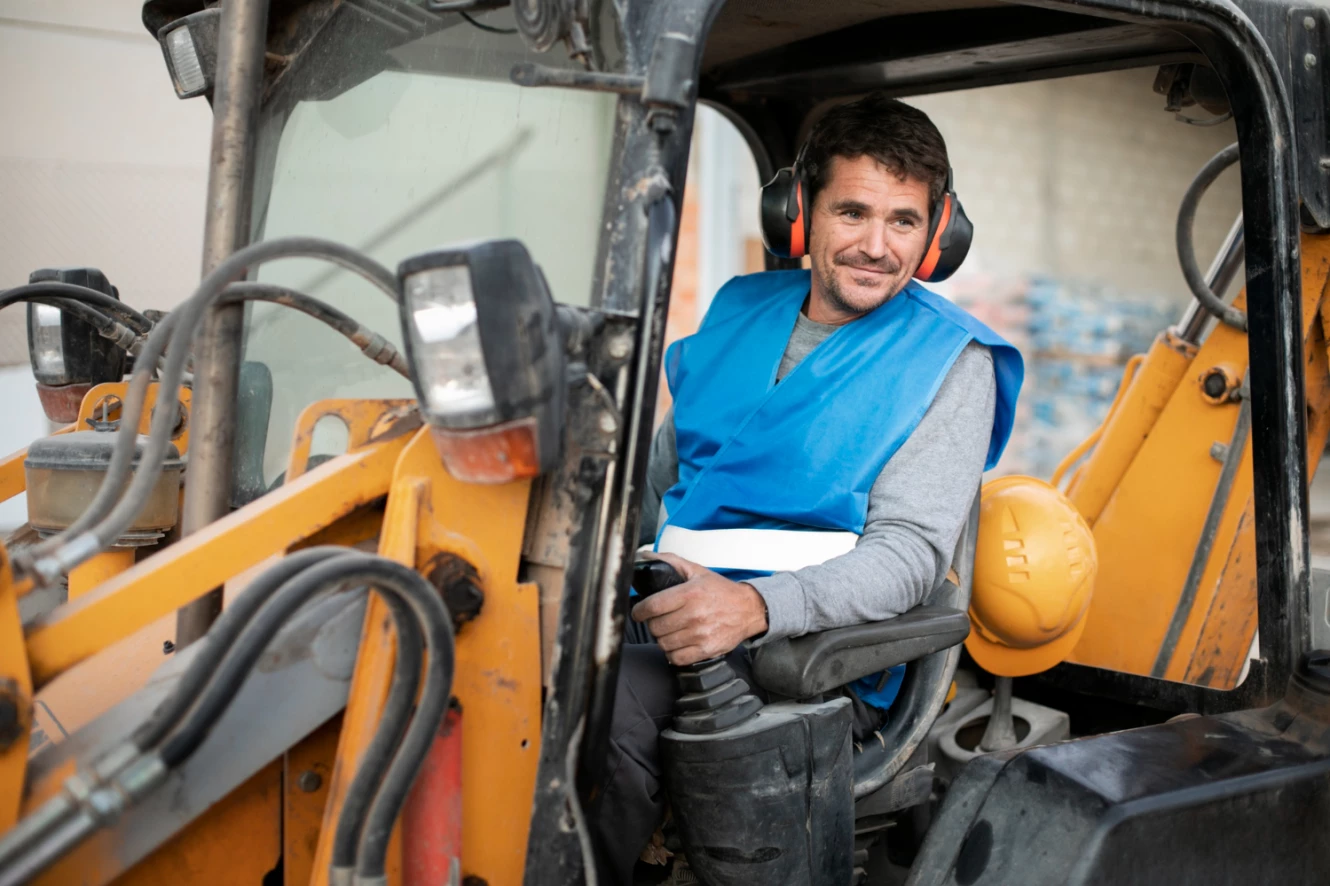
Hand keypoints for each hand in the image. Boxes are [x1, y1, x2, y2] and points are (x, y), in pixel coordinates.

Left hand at [631, 552, 767, 665]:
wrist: (749, 609)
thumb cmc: (721, 591)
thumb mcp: (697, 572)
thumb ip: (671, 562)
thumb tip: (645, 556)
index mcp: (690, 594)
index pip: (653, 606)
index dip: (639, 611)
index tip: (638, 613)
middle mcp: (694, 615)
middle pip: (656, 627)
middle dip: (653, 623)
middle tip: (659, 620)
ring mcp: (701, 634)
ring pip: (664, 643)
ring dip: (663, 638)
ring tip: (669, 631)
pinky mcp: (706, 650)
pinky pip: (676, 658)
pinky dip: (673, 653)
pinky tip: (677, 643)